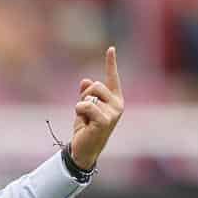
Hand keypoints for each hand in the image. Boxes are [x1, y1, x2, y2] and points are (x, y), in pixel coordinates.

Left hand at [68, 47, 124, 171]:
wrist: (84, 149)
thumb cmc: (86, 129)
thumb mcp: (84, 108)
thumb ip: (86, 94)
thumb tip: (85, 80)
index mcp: (115, 99)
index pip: (113, 78)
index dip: (111, 63)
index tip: (111, 48)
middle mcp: (117, 105)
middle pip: (96, 86)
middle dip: (85, 96)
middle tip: (84, 112)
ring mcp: (113, 113)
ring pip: (90, 96)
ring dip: (82, 106)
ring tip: (85, 119)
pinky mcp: (105, 121)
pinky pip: (85, 106)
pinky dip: (80, 112)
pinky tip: (84, 124)